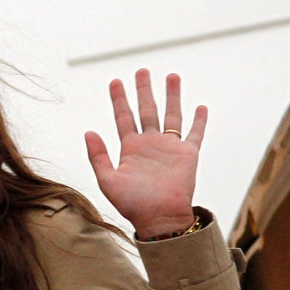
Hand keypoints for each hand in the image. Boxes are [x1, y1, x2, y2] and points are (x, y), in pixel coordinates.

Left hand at [84, 69, 204, 238]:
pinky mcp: (188, 155)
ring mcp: (169, 148)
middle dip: (144, 90)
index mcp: (130, 148)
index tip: (115, 81)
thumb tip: (89, 131)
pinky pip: (195, 134)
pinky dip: (198, 121)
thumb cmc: (132, 204)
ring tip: (172, 76)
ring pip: (171, 115)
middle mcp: (149, 144)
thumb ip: (98, 156)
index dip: (119, 99)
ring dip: (172, 96)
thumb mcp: (108, 180)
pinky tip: (200, 106)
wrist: (159, 219)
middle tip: (143, 70)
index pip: (123, 116)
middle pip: (147, 109)